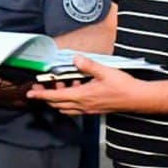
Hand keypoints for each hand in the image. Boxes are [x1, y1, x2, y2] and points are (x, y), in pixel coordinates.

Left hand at [26, 55, 140, 114]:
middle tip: (41, 85)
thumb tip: (75, 59)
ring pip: (66, 107)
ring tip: (60, 84)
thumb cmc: (123, 86)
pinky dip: (70, 99)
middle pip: (58, 104)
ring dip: (59, 98)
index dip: (41, 95)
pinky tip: (76, 87)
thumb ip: (88, 65)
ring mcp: (88, 109)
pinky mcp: (94, 109)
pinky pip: (75, 107)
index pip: (56, 98)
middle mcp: (83, 106)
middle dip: (47, 96)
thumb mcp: (105, 71)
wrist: (137, 99)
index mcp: (83, 96)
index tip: (30, 94)